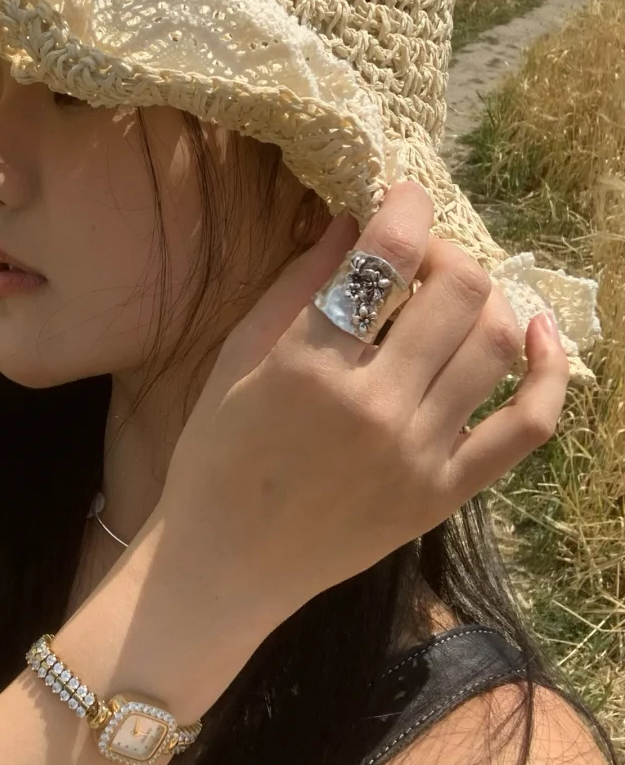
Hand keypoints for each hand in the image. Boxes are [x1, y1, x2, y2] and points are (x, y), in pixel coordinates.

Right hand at [153, 182, 568, 622]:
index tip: (402, 196)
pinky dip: (548, 372)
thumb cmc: (215, 459)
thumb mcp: (235, 361)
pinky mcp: (447, 494)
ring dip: (487, 300)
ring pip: (497, 342)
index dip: (406, 207)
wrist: (225, 567)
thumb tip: (351, 221)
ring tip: (455, 300)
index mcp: (311, 366)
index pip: (387, 254)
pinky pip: (528, 425)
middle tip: (419, 261)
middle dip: (446, 252)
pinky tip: (538, 336)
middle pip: (460, 289)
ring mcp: (421, 453)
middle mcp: (376, 405)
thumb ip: (295, 286)